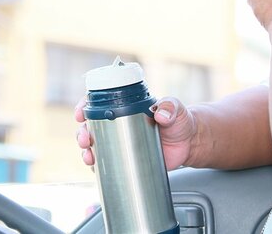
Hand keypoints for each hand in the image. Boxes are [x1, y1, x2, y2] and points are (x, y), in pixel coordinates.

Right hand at [75, 96, 197, 170]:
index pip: (99, 103)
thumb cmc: (181, 121)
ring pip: (94, 145)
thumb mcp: (176, 109)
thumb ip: (170, 107)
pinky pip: (106, 162)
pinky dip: (98, 166)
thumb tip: (161, 114)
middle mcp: (119, 123)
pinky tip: (95, 168)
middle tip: (86, 139)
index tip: (81, 113)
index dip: (85, 106)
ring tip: (89, 156)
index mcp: (126, 107)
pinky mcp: (126, 158)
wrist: (190, 143)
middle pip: (91, 126)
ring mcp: (121, 142)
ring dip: (86, 151)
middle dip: (82, 133)